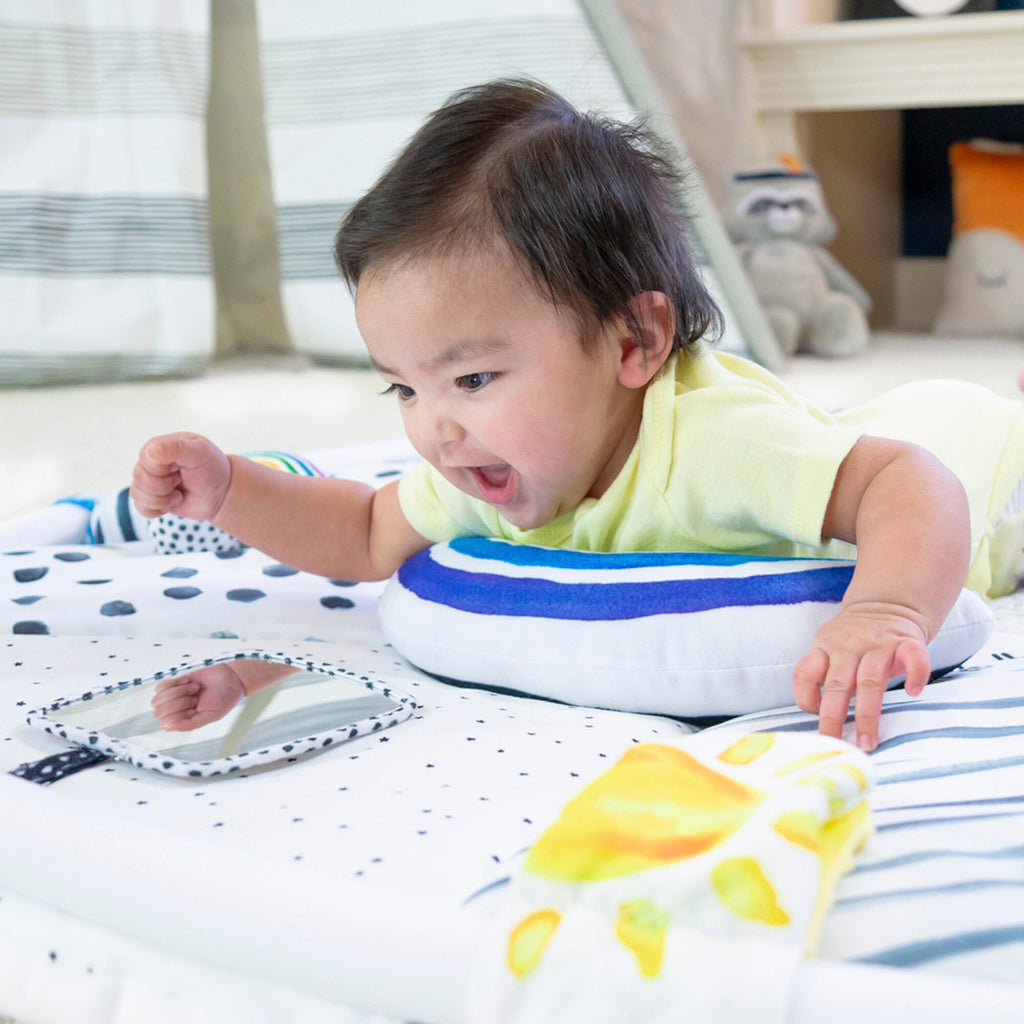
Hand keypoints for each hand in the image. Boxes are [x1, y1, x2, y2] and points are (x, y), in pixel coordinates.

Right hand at [130, 432, 231, 520]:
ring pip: (137, 495)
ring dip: (163, 500)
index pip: (146, 459)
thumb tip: (150, 451)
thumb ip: (176, 448)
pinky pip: (141, 508)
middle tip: (182, 480)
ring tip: (179, 493)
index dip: (164, 469)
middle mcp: (149, 462)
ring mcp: (148, 481)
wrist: (222, 492)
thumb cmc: (212, 468)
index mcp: (157, 445)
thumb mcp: (200, 452)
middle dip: (165, 486)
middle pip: (140, 478)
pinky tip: (172, 503)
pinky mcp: (150, 498)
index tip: (182, 467)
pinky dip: (158, 510)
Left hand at [151, 664, 245, 731]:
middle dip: (177, 702)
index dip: (175, 713)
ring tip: (193, 688)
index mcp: (185, 721)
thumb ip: (190, 724)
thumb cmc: (225, 699)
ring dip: (176, 691)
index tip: (194, 705)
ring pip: (158, 698)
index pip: (165, 722)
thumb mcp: (211, 715)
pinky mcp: (176, 683)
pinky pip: (161, 686)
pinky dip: (173, 683)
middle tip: (195, 697)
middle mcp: (178, 710)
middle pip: (159, 711)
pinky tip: (187, 681)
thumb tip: (166, 727)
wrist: (232, 677)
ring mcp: (175, 697)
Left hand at [792, 602, 931, 751]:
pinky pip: (913, 657)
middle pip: (838, 684)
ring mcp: (878, 643)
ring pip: (870, 680)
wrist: (886, 604)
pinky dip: (916, 674)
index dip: (806, 698)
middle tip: (836, 744)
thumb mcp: (828, 648)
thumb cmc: (853, 640)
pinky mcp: (906, 641)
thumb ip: (822, 674)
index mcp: (824, 647)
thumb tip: (816, 716)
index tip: (814, 719)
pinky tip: (913, 692)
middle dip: (834, 717)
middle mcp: (848, 646)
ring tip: (868, 741)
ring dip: (868, 714)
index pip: (806, 673)